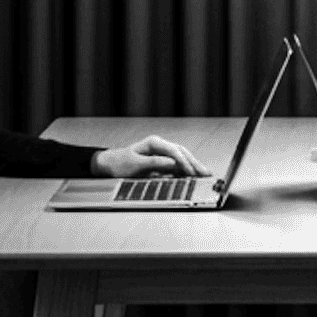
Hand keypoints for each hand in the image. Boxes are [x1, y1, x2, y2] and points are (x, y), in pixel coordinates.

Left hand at [93, 135, 208, 176]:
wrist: (110, 164)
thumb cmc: (121, 164)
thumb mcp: (136, 164)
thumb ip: (155, 163)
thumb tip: (173, 164)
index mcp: (154, 142)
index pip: (174, 150)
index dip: (184, 162)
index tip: (191, 172)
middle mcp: (160, 144)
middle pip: (182, 152)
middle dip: (194, 162)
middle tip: (206, 173)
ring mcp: (161, 151)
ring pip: (182, 156)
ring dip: (193, 164)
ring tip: (205, 173)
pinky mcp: (161, 159)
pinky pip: (177, 162)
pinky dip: (187, 168)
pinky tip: (195, 174)